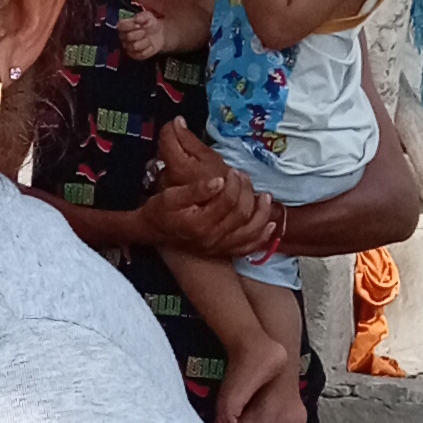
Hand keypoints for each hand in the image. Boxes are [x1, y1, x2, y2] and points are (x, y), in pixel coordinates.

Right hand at [116, 4, 167, 61]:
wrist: (159, 34)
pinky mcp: (135, 56)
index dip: (130, 26)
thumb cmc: (150, 24)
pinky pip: (141, 54)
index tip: (139, 25)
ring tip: (148, 39)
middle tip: (145, 32)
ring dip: (145, 42)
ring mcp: (128, 48)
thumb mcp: (148, 17)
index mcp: (124, 27)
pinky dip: (149, 49)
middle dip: (140, 34)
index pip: (120, 26)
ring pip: (134, 46)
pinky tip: (150, 46)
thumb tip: (137, 19)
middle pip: (128, 37)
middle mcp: (123, 38)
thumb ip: (142, 16)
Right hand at [144, 120, 278, 263]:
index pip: (227, 201)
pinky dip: (261, 236)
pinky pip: (248, 247)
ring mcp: (219, 246)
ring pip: (250, 232)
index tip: (232, 171)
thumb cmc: (159, 211)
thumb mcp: (170, 196)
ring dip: (262, 213)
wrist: (152, 232)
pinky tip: (270, 225)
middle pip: (241, 214)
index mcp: (200, 223)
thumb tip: (218, 180)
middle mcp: (212, 238)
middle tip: (244, 177)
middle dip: (247, 192)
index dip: (234, 183)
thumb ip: (195, 189)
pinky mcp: (223, 251)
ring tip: (265, 197)